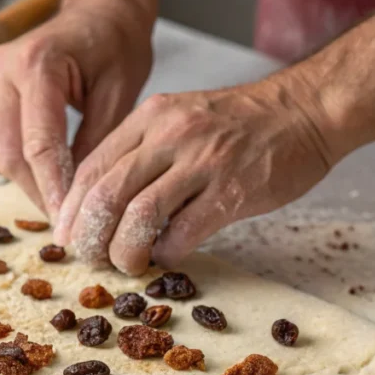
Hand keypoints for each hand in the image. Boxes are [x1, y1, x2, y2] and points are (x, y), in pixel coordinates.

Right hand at [0, 0, 153, 219]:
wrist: (101, 10)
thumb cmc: (118, 44)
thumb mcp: (121, 93)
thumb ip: (96, 144)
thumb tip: (81, 198)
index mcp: (38, 63)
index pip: (38, 143)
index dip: (53, 188)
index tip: (70, 221)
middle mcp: (4, 70)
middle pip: (8, 153)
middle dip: (37, 192)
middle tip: (67, 220)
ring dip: (22, 182)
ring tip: (57, 200)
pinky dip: (11, 166)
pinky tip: (42, 174)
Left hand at [53, 76, 335, 274]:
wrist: (307, 110)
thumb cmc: (241, 124)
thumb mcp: (178, 119)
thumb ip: (141, 152)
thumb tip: (103, 202)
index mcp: (149, 119)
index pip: (90, 168)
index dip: (72, 210)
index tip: (67, 238)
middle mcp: (169, 136)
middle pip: (106, 194)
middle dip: (90, 237)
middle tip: (91, 260)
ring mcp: (202, 162)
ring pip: (139, 215)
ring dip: (124, 251)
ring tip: (127, 265)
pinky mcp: (233, 191)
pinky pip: (184, 231)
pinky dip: (167, 253)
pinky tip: (168, 258)